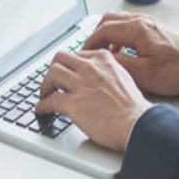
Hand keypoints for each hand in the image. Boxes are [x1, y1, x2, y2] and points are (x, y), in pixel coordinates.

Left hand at [35, 50, 150, 151]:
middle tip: (52, 80)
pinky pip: (50, 101)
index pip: (77, 55)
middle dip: (53, 69)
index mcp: (103, 60)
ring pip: (51, 74)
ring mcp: (80, 84)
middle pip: (60, 59)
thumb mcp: (123, 78)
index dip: (69, 65)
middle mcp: (89, 68)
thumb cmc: (133, 107)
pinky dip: (42, 105)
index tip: (67, 72)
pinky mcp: (73, 103)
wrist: (137, 123)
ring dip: (45, 85)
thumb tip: (97, 79)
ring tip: (45, 94)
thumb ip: (107, 73)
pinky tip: (42, 109)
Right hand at [82, 12, 178, 96]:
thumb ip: (119, 65)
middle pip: (108, 19)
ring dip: (107, 34)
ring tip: (104, 52)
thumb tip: (102, 60)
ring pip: (118, 20)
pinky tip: (121, 52)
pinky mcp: (154, 29)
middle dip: (95, 35)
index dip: (89, 42)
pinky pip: (129, 25)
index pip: (103, 29)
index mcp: (136, 29)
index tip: (82, 53)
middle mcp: (141, 21)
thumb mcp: (144, 74)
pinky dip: (119, 35)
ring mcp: (149, 23)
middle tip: (90, 51)